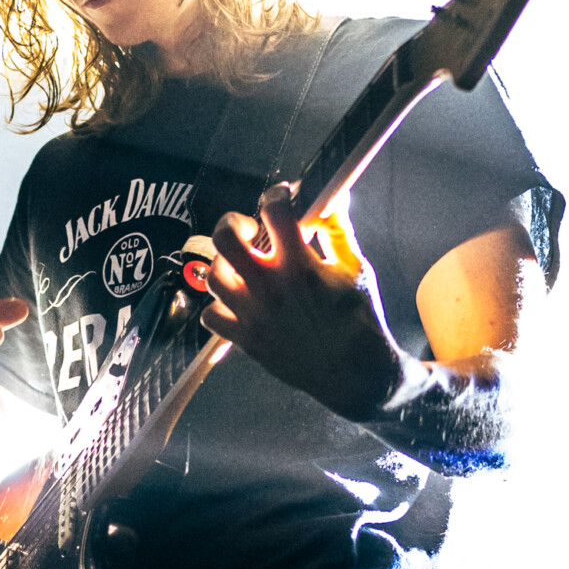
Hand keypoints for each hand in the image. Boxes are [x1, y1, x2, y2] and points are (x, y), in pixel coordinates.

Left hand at [201, 188, 403, 419]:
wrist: (354, 373)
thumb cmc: (359, 319)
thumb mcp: (356, 268)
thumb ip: (338, 230)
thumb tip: (333, 197)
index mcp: (299, 266)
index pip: (274, 211)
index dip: (276, 195)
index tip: (281, 197)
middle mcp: (270, 288)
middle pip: (224, 238)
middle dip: (233, 223)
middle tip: (248, 229)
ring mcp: (253, 315)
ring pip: (212, 275)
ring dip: (225, 264)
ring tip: (243, 266)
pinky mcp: (246, 340)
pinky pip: (210, 315)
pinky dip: (219, 305)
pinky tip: (239, 301)